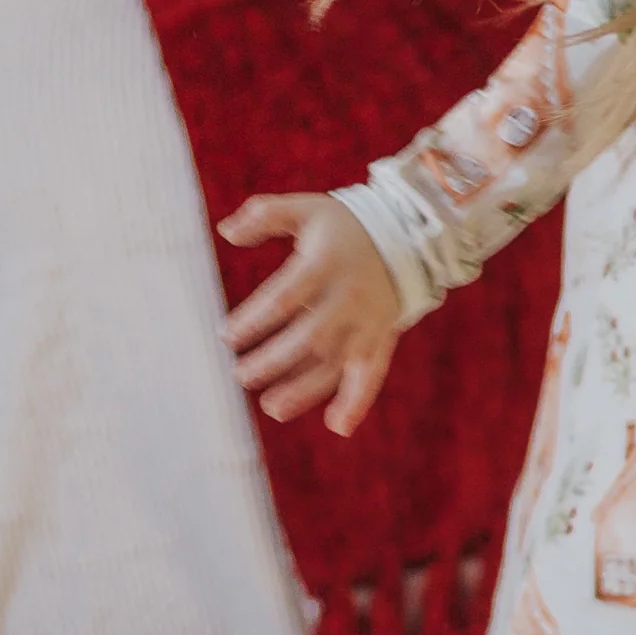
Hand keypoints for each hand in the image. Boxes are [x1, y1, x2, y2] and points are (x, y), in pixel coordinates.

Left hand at [218, 193, 403, 435]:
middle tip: (241, 375)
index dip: (254, 319)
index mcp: (326, 263)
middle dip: (273, 360)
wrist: (409, 236)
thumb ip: (264, 215)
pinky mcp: (382, 338)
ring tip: (271, 407)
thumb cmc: (344, 225)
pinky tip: (336, 426)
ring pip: (337, 362)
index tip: (227, 335)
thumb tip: (226, 232)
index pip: (285, 297)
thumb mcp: (306, 208)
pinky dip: (358, 401)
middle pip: (309, 336)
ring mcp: (368, 321)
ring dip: (305, 389)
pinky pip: (372, 374)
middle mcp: (349, 296)